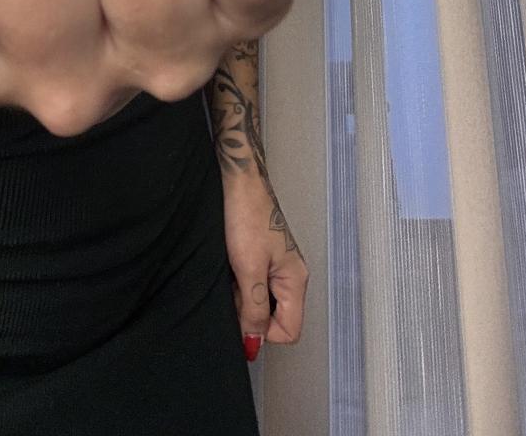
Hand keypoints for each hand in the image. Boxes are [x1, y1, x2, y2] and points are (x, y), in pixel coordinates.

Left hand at [223, 168, 308, 356]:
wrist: (238, 180)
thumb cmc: (247, 214)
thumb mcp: (248, 268)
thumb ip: (254, 309)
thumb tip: (255, 344)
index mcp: (296, 280)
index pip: (289, 331)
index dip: (263, 332)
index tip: (241, 315)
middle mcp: (291, 276)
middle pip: (275, 318)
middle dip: (250, 312)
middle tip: (233, 289)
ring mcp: (277, 266)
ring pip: (261, 301)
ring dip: (242, 297)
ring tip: (230, 273)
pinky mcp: (263, 256)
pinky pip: (253, 285)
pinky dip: (239, 282)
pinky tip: (229, 266)